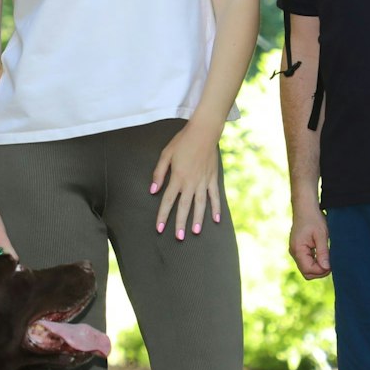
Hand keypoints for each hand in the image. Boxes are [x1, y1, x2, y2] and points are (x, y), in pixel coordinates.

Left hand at [149, 124, 222, 240]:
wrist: (204, 131)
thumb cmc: (182, 141)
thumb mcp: (165, 154)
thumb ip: (158, 173)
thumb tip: (153, 191)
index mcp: (177, 177)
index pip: (168, 201)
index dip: (163, 216)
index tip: (159, 228)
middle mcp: (190, 182)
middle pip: (184, 207)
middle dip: (180, 223)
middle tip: (178, 237)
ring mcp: (203, 181)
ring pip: (200, 204)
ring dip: (198, 219)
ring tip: (195, 232)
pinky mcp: (212, 178)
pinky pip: (214, 196)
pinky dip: (216, 208)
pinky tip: (216, 219)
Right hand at [289, 207, 330, 278]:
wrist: (305, 207)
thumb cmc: (314, 219)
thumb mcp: (322, 235)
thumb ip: (323, 253)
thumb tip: (326, 268)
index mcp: (298, 250)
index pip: (308, 270)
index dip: (321, 270)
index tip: (332, 265)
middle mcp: (294, 252)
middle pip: (307, 272)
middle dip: (319, 271)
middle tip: (331, 263)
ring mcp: (295, 251)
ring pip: (306, 268)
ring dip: (318, 267)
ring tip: (328, 257)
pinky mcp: (298, 249)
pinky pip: (306, 261)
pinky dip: (315, 261)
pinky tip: (323, 254)